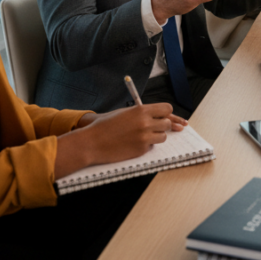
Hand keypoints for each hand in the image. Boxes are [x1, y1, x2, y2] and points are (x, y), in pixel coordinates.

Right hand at [55, 103, 186, 178]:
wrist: (92, 142)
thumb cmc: (106, 125)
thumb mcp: (125, 113)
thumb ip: (142, 112)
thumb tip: (159, 115)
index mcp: (141, 110)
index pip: (167, 109)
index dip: (165, 113)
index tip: (162, 116)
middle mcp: (146, 123)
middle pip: (167, 123)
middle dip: (162, 125)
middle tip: (152, 127)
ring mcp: (144, 137)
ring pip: (163, 137)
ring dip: (156, 136)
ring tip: (141, 135)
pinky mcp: (141, 150)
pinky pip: (151, 147)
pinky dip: (145, 145)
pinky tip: (132, 143)